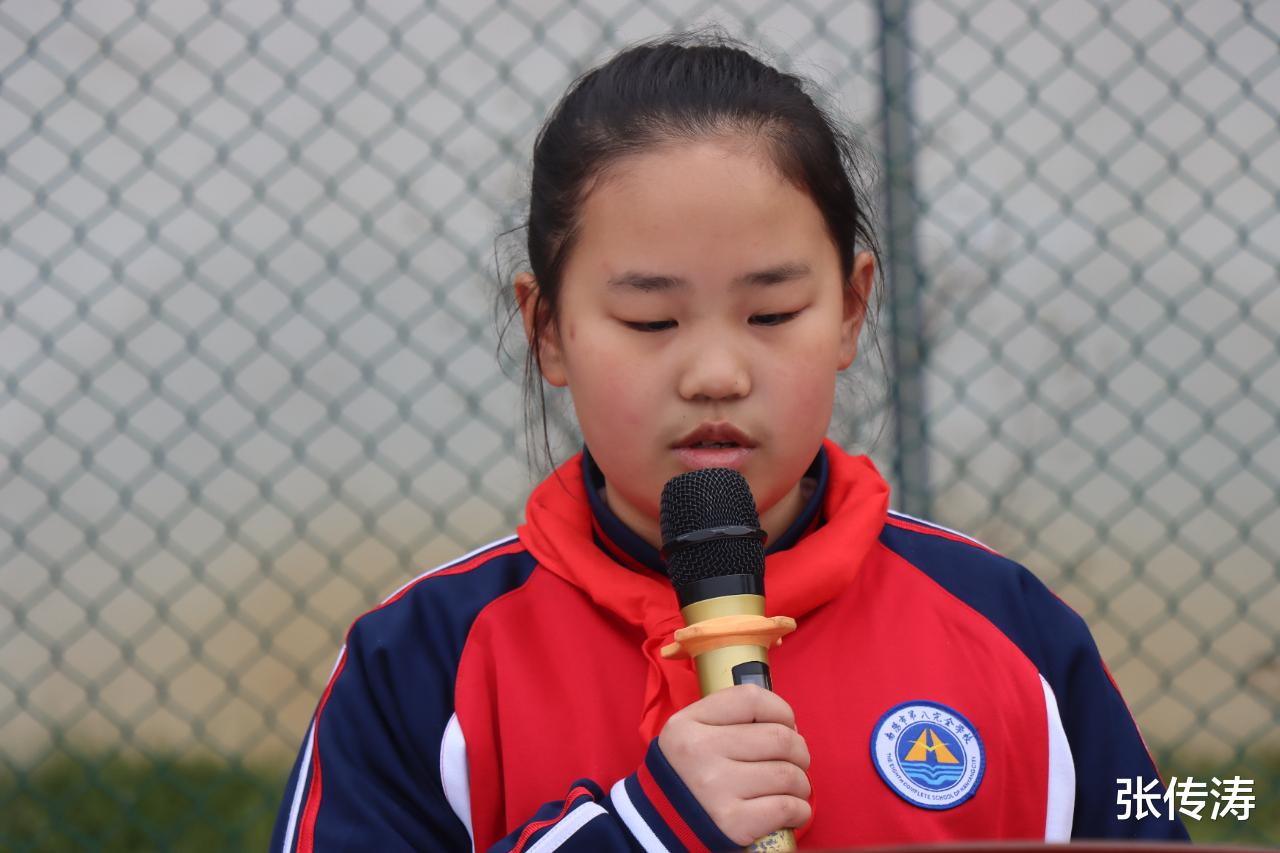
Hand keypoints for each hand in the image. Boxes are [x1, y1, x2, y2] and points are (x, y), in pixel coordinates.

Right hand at [657, 685, 810, 845]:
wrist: (663, 826)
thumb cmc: (689, 776)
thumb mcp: (690, 735)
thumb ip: (728, 718)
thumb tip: (786, 724)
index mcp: (689, 724)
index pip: (751, 699)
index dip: (781, 710)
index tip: (786, 725)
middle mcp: (700, 752)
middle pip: (779, 737)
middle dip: (799, 750)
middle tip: (796, 761)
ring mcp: (716, 788)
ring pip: (788, 774)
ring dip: (801, 783)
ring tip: (793, 787)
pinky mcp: (733, 823)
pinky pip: (787, 807)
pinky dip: (799, 810)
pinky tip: (792, 810)